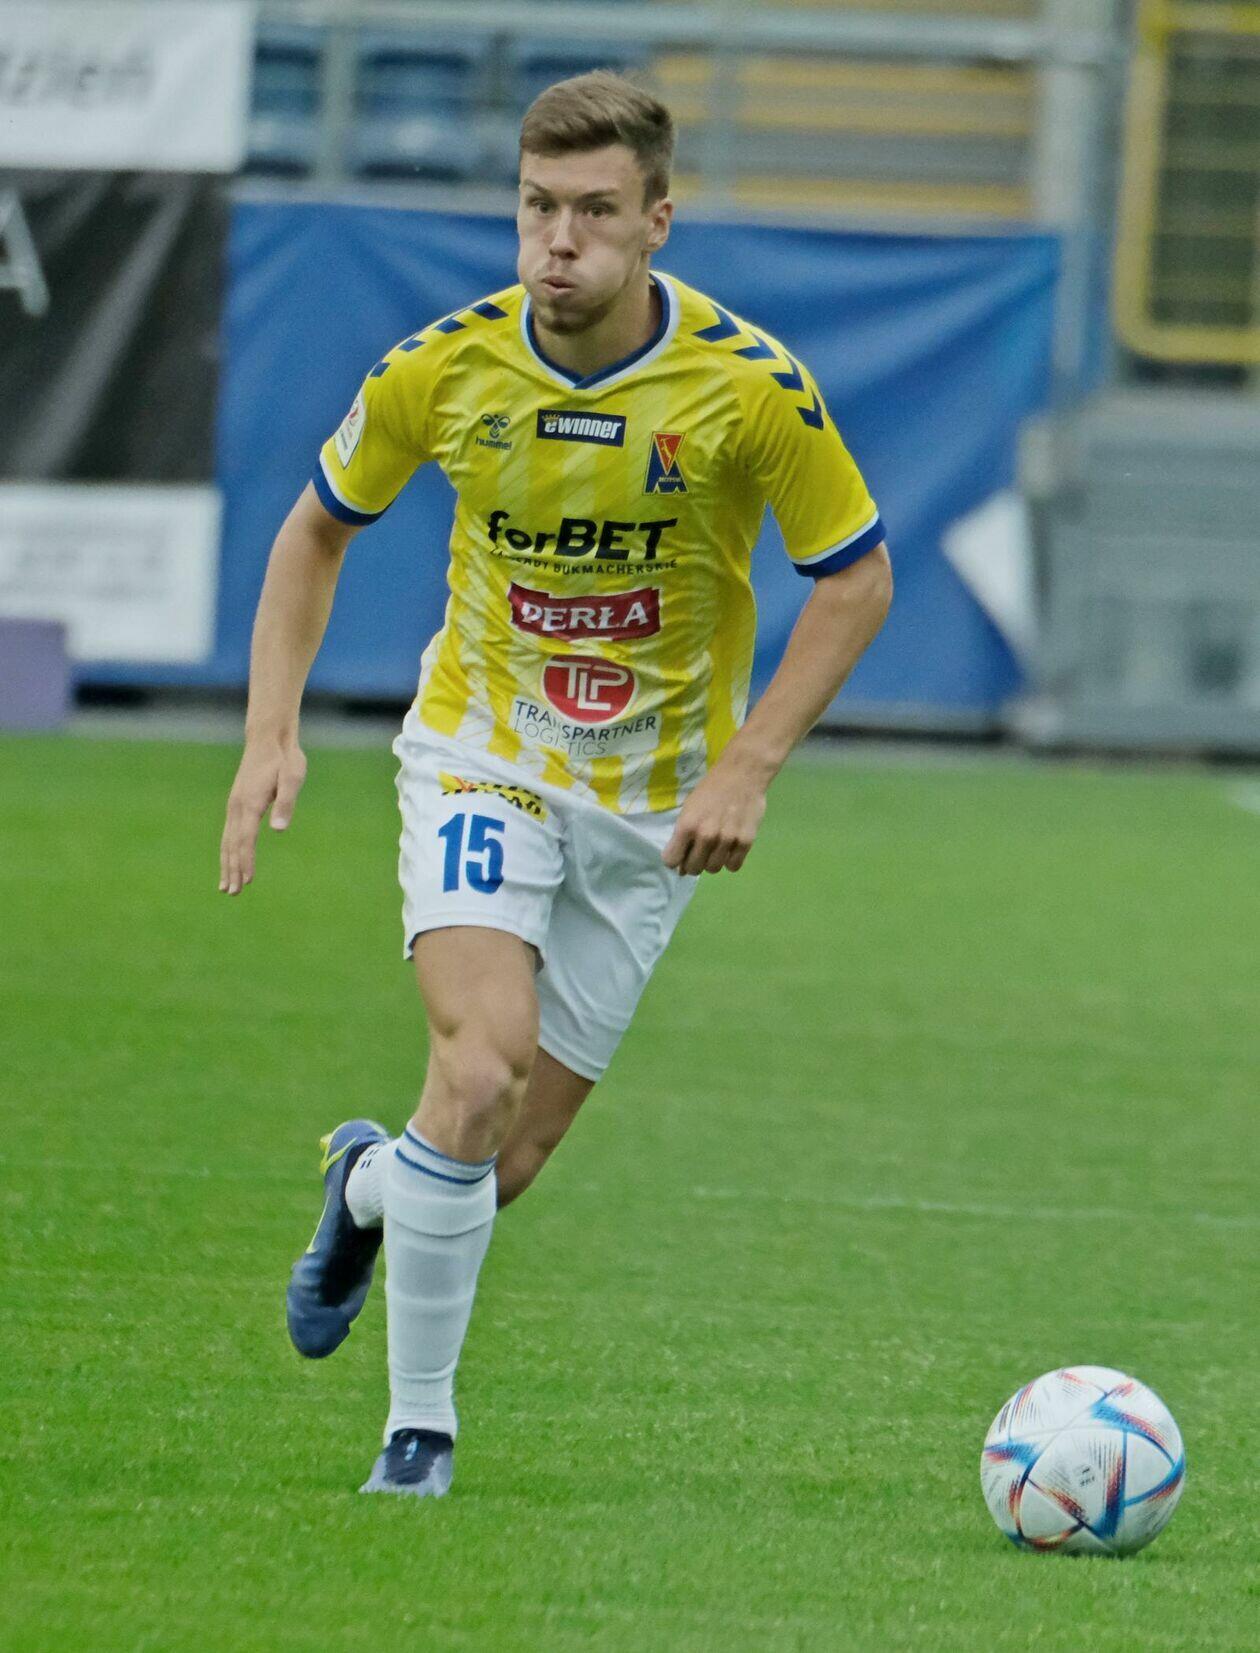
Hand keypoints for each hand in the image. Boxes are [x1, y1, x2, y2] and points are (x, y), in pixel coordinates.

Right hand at [219, 740, 305, 894]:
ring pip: (227, 840)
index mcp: (250, 803)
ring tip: (225, 887)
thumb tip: (278, 830)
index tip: (246, 882)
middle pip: (232, 844)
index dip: (246, 862)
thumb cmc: (285, 759)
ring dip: (226, 864)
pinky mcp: (236, 803)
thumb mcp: (292, 778)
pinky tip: (228, 861)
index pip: (246, 839)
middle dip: (232, 870)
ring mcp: (234, 805)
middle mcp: (237, 806)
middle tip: (232, 893)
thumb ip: (286, 803)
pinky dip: (227, 850)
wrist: (268, 739)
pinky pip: (229, 832)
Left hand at [661, 757, 767, 875]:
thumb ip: (683, 834)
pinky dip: (730, 861)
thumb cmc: (711, 789)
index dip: (674, 860)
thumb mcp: (689, 808)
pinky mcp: (745, 842)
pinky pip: (733, 866)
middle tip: (698, 853)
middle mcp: (706, 836)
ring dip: (711, 862)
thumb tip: (680, 861)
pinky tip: (729, 850)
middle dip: (692, 864)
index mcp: (687, 826)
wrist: (742, 774)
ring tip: (715, 850)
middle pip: (693, 868)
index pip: (672, 860)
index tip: (679, 855)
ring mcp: (727, 840)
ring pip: (713, 869)